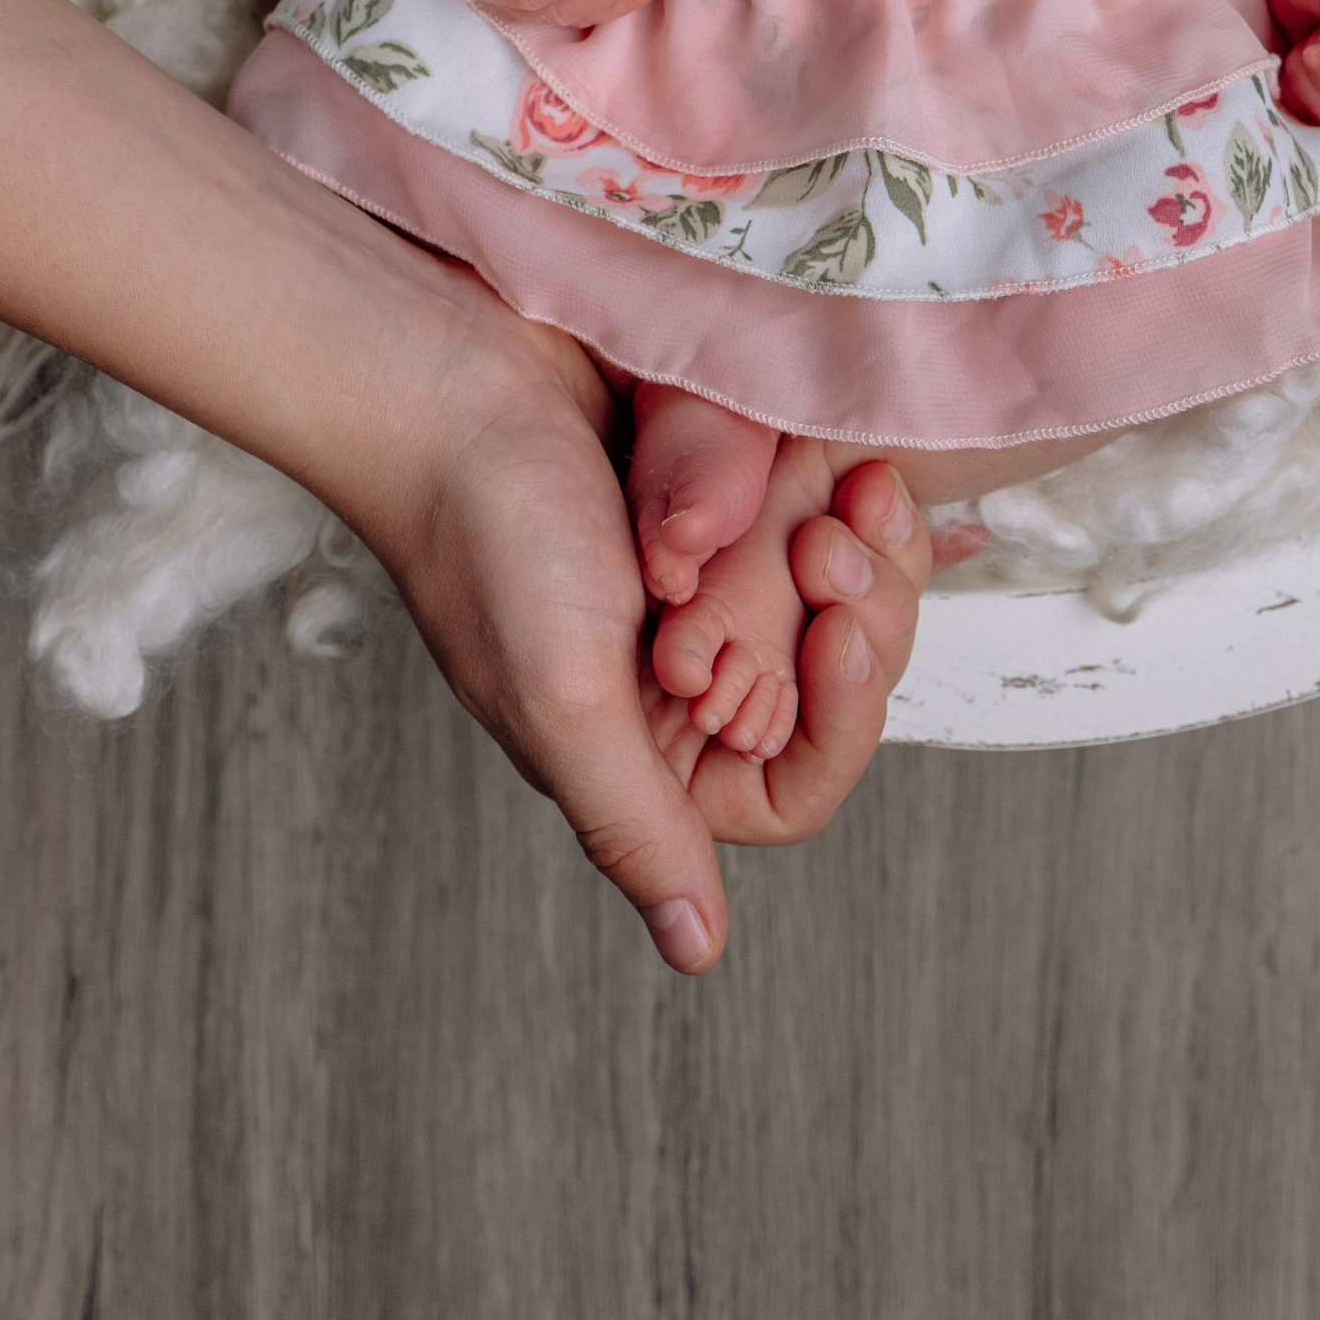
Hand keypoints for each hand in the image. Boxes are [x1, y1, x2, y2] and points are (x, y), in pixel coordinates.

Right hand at [349, 269, 931, 970]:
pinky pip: (824, 516)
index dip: (839, 724)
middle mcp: (683, 678)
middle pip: (835, 689)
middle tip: (832, 538)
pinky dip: (844, 494)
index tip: (837, 635)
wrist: (453, 366)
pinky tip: (845, 464)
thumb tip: (698, 953)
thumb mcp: (563, 696)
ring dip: (866, 550)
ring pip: (842, 600)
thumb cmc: (485, 531)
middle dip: (860, 616)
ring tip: (850, 489)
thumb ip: (635, 820)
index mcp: (643, 749)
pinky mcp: (725, 500)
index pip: (790, 788)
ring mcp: (710, 584)